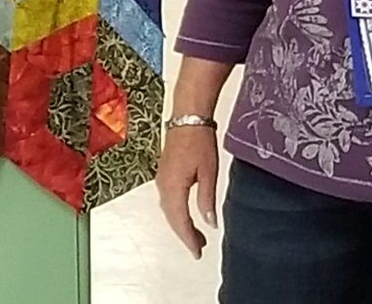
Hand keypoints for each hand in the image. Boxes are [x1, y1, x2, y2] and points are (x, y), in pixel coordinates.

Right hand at [156, 126, 219, 259]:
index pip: (180, 220)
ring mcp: (161, 179)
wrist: (187, 118)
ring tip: (196, 235)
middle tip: (199, 248)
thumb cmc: (199, 142)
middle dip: (184, 234)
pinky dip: (176, 212)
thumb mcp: (208, 173)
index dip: (188, 239)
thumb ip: (207, 200)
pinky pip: (167, 200)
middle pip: (171, 217)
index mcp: (173, 186)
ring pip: (168, 209)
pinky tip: (186, 214)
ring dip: (180, 224)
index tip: (197, 253)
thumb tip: (210, 223)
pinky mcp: (163, 173)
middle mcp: (163, 185)